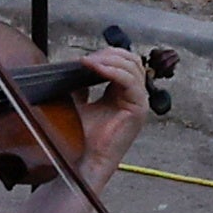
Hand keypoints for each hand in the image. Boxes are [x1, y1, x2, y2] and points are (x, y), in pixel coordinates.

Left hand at [64, 47, 153, 175]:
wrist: (86, 158)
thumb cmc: (84, 137)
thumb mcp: (80, 103)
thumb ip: (81, 85)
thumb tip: (73, 67)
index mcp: (123, 93)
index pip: (124, 62)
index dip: (106, 55)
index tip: (83, 58)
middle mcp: (134, 95)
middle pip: (131, 60)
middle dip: (108, 55)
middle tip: (87, 59)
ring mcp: (139, 101)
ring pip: (132, 67)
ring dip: (109, 60)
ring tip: (89, 62)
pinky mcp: (139, 109)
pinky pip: (130, 81)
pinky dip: (113, 71)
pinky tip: (96, 69)